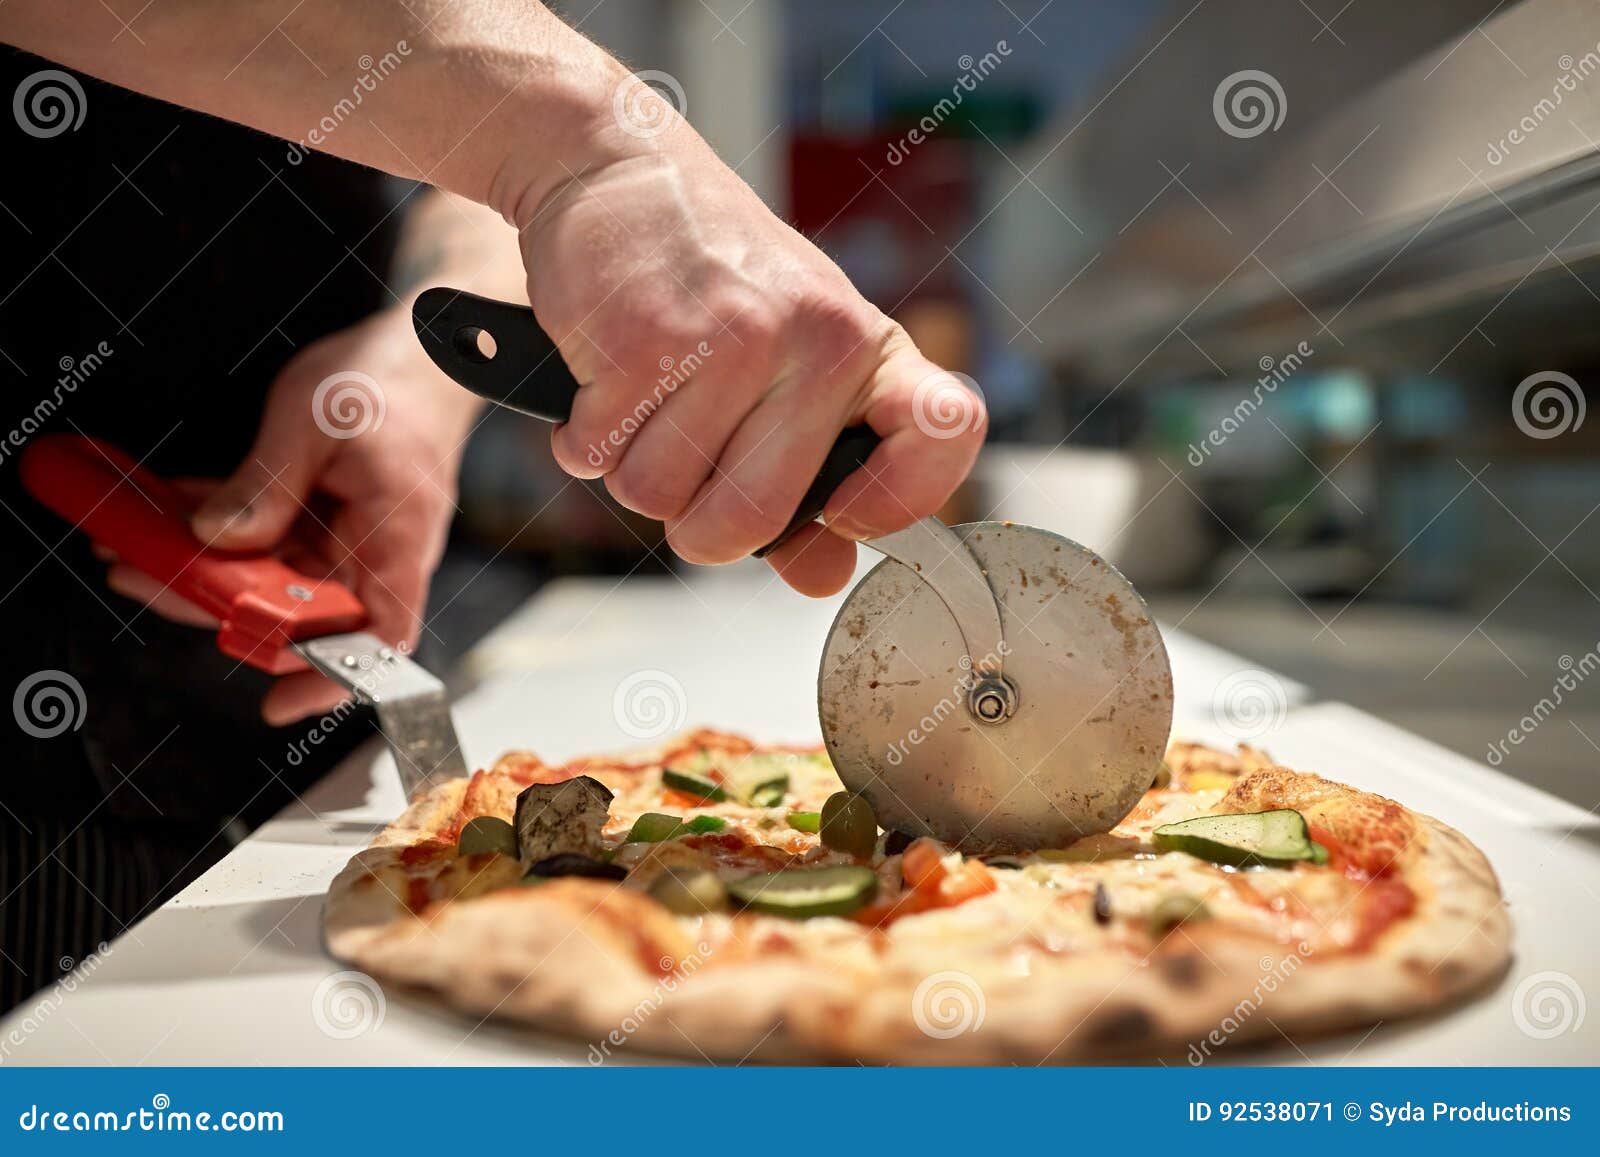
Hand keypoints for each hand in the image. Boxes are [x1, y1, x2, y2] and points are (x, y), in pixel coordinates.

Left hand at [106, 307, 478, 724]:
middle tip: (146, 581)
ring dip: (208, 569)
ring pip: (277, 580)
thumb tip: (216, 538)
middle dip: (221, 607)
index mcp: (397, 535)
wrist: (427, 348)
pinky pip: (273, 541)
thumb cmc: (392, 378)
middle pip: (303, 612)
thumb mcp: (311, 419)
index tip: (279, 702)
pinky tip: (171, 513)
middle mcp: (379, 550)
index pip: (381, 636)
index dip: (334, 677)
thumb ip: (264, 484)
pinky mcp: (328, 517)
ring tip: (135, 547)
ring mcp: (352, 537)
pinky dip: (222, 531)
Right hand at [510, 77, 986, 596]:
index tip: (845, 517)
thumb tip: (821, 578)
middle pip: (748, 523)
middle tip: (687, 469)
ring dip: (633, 472)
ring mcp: (732, 336)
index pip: (944, 434)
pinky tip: (606, 379)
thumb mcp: (790, 364)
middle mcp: (817, 340)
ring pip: (659, 499)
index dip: (898, 504)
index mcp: (867, 348)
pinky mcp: (645, 338)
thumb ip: (813, 482)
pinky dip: (586, 439)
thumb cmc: (711, 280)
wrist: (620, 170)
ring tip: (647, 401)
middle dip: (697, 526)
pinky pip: (599, 458)